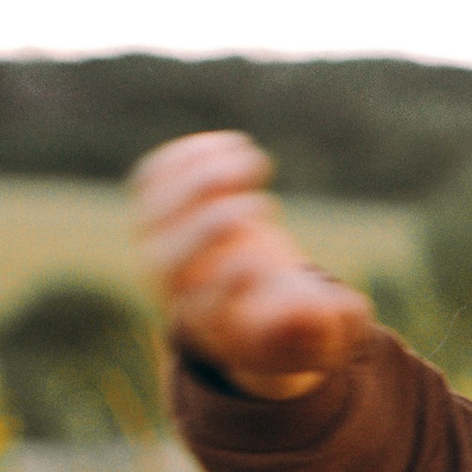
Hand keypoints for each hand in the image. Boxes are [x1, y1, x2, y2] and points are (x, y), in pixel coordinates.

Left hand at [132, 133, 374, 401]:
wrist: (236, 284)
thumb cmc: (276, 306)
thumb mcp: (300, 326)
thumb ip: (313, 324)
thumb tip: (318, 314)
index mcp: (208, 318)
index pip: (205, 302)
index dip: (231, 278)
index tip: (266, 259)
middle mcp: (173, 282)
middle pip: (171, 258)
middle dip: (214, 225)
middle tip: (266, 207)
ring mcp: (159, 240)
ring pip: (160, 210)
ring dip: (203, 178)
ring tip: (254, 159)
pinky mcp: (157, 204)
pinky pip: (154, 176)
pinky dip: (188, 156)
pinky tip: (233, 145)